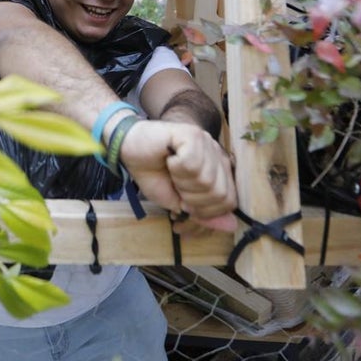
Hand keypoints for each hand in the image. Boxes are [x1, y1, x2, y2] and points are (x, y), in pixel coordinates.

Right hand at [117, 120, 236, 231]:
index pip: (228, 201)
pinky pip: (193, 164)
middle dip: (193, 199)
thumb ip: (204, 214)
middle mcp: (218, 155)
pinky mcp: (192, 134)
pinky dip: (176, 168)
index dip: (205, 211)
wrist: (129, 149)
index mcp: (219, 171)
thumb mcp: (178, 202)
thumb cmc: (154, 174)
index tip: (183, 204)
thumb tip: (231, 226)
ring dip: (182, 183)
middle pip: (220, 194)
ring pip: (206, 180)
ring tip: (171, 170)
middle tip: (176, 186)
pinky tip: (169, 159)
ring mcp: (207, 143)